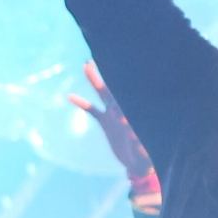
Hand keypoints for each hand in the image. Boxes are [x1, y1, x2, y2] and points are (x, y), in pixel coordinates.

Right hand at [67, 62, 158, 205]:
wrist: (140, 164)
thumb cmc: (148, 155)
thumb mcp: (142, 145)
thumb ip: (133, 133)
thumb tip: (123, 121)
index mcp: (133, 112)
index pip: (128, 91)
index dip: (124, 78)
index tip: (117, 62)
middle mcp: (124, 109)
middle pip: (115, 85)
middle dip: (110, 69)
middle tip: (102, 53)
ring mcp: (114, 114)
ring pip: (103, 92)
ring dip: (95, 79)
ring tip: (87, 65)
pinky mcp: (107, 123)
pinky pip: (92, 110)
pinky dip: (82, 103)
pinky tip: (70, 96)